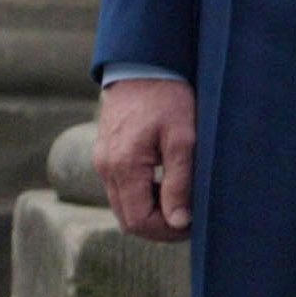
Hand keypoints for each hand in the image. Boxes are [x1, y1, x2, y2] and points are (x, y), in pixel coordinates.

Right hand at [94, 78, 196, 243]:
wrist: (143, 65)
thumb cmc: (168, 98)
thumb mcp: (183, 138)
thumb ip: (179, 181)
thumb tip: (178, 221)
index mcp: (124, 165)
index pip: (138, 221)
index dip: (166, 231)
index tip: (192, 223)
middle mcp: (106, 167)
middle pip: (128, 219)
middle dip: (159, 226)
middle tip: (190, 216)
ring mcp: (102, 161)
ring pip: (123, 206)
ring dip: (151, 211)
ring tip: (181, 198)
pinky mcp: (106, 155)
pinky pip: (121, 189)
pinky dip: (142, 196)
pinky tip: (166, 184)